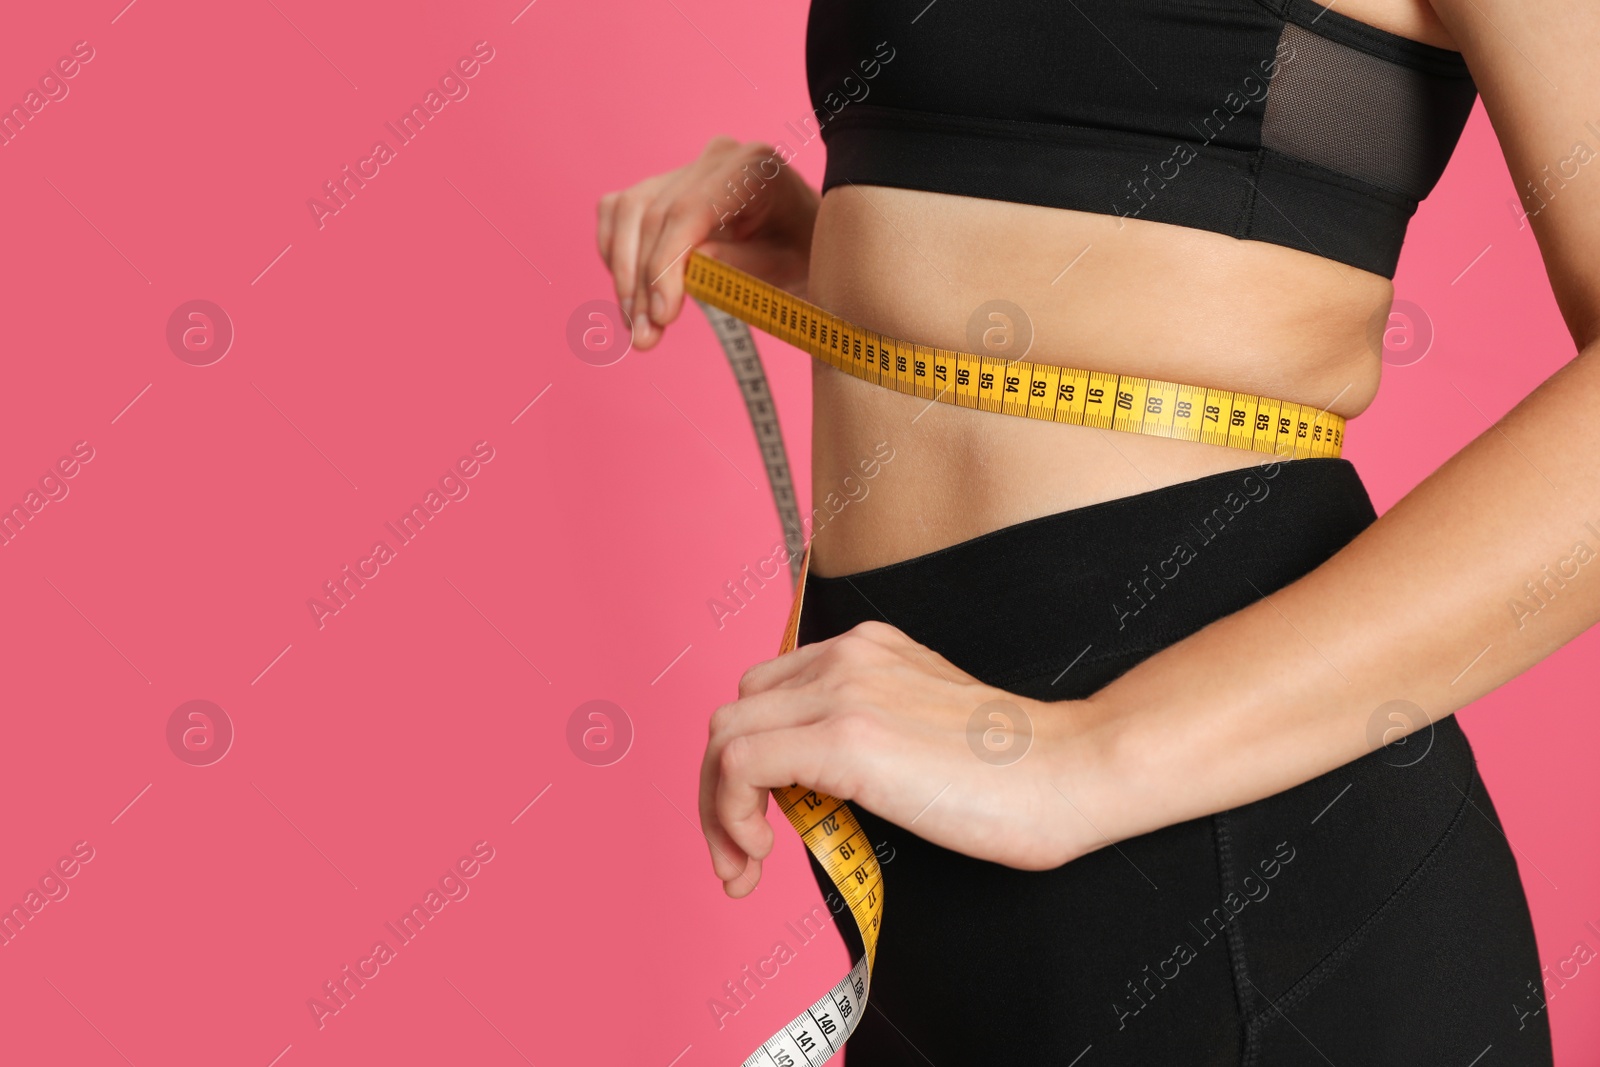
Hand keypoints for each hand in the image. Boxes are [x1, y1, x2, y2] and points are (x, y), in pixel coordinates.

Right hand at [595, 136, 819, 349]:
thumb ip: (740, 268)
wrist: (810, 241)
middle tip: (645, 338)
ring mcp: (687, 169)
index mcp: (755, 168)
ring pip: (628, 211)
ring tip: (638, 328)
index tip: (662, 315)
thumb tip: (683, 272)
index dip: (667, 264)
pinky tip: (631, 296)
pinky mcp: (664, 186)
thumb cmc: (807, 258)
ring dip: (623, 275)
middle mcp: (717, 158)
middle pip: (655, 214)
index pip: (690, 209)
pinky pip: (619, 213)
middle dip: (643, 283)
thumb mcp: (789, 272)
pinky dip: (617, 255)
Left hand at [697, 620, 1124, 896]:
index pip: (764, 694)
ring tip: (747, 865)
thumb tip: (806, 795)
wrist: (1070, 773)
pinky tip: (761, 855)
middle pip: (734, 714)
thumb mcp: (921, 733)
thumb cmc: (1012, 775)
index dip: (745, 763)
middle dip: (720, 790)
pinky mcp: (845, 737)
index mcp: (865, 649)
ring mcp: (842, 692)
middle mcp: (845, 657)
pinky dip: (729, 814)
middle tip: (741, 857)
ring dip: (717, 809)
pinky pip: (740, 765)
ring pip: (724, 737)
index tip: (761, 825)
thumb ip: (864, 739)